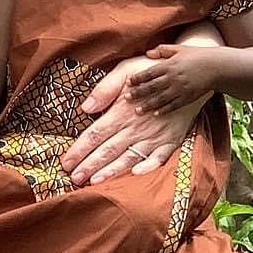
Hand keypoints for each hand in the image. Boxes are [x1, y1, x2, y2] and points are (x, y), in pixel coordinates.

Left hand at [60, 56, 199, 186]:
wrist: (186, 74)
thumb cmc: (150, 70)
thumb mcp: (125, 70)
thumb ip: (105, 89)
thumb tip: (85, 108)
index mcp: (122, 112)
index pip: (95, 134)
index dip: (80, 149)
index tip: (66, 162)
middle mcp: (136, 128)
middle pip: (108, 150)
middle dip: (89, 165)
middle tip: (73, 178)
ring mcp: (154, 136)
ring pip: (129, 158)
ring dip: (111, 172)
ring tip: (94, 182)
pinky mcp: (170, 140)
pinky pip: (159, 159)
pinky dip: (148, 167)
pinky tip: (134, 174)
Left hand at [126, 44, 214, 114]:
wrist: (216, 67)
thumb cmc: (197, 55)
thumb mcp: (179, 49)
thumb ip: (162, 50)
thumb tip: (147, 53)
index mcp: (169, 65)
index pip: (149, 73)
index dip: (138, 78)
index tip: (128, 83)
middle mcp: (173, 78)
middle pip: (152, 87)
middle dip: (138, 93)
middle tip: (127, 98)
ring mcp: (180, 89)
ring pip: (161, 99)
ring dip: (148, 105)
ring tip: (137, 110)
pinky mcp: (188, 98)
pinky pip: (174, 105)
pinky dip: (164, 110)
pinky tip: (156, 114)